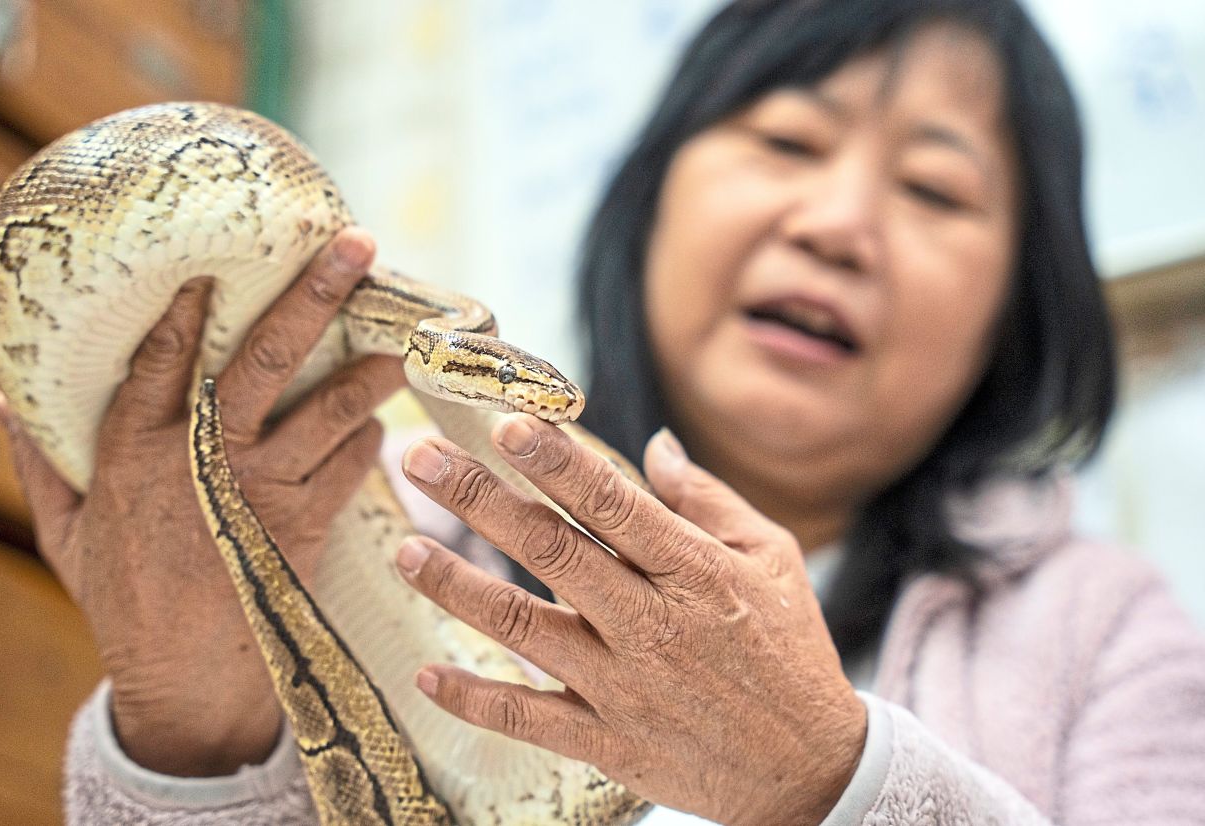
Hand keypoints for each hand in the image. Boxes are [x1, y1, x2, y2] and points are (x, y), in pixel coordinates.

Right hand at [0, 227, 405, 775]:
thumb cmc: (125, 598)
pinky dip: (367, 437)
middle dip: (313, 297)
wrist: (186, 684)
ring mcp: (263, 492)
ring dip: (371, 369)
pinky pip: (350, 464)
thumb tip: (5, 390)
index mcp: (135, 453)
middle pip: (265, 361)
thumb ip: (40, 459)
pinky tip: (375, 421)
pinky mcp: (307, 526)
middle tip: (354, 248)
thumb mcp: (64, 531)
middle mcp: (205, 461)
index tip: (219, 259)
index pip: (162, 359)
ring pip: (330, 410)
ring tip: (404, 336)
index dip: (191, 306)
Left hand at [394, 416, 866, 825]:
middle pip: (549, 551)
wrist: (808, 770)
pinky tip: (426, 673)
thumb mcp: (772, 558)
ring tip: (405, 550)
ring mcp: (623, 686)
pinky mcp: (607, 742)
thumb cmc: (790, 651)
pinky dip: (473, 697)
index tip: (503, 423)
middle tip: (420, 459)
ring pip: (523, 627)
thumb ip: (709, 500)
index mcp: (694, 570)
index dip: (554, 461)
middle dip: (478, 499)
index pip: (611, 503)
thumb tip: (653, 444)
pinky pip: (527, 717)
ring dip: (457, 588)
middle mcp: (650, 623)